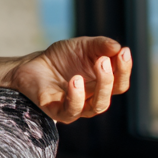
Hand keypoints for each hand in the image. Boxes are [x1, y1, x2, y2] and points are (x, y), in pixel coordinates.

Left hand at [8, 37, 130, 122]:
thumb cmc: (61, 58)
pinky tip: (76, 81)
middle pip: (112, 94)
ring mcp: (77, 107)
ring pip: (97, 105)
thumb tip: (118, 47)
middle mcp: (93, 98)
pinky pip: (72, 110)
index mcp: (102, 84)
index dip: (124, 68)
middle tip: (104, 60)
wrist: (32, 65)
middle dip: (112, 76)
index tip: (124, 52)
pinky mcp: (58, 111)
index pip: (120, 82)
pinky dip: (76, 97)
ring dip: (101, 86)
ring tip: (97, 65)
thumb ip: (100, 46)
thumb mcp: (82, 46)